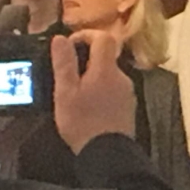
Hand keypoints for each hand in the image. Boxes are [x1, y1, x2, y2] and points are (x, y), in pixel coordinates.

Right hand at [51, 30, 135, 152]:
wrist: (107, 154)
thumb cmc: (82, 123)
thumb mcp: (65, 92)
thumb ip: (64, 63)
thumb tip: (61, 38)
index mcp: (107, 70)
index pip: (104, 37)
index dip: (86, 35)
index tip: (70, 44)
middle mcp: (122, 78)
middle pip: (106, 57)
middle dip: (86, 59)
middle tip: (66, 73)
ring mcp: (128, 93)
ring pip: (109, 74)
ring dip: (92, 76)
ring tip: (73, 92)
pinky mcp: (128, 107)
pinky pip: (113, 89)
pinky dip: (100, 90)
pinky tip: (88, 105)